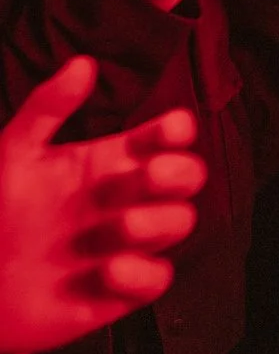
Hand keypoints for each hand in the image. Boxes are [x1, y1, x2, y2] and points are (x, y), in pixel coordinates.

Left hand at [0, 56, 205, 353]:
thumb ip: (47, 107)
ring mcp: (126, 244)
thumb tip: (84, 64)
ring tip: (117, 228)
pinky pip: (157, 279)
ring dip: (157, 222)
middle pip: (187, 176)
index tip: (168, 128)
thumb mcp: (13, 151)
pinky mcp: (119, 289)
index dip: (177, 129)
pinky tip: (108, 270)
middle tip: (149, 173)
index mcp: (108, 161)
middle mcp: (125, 199)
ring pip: (179, 223)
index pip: (165, 136)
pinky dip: (141, 274)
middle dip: (179, 171)